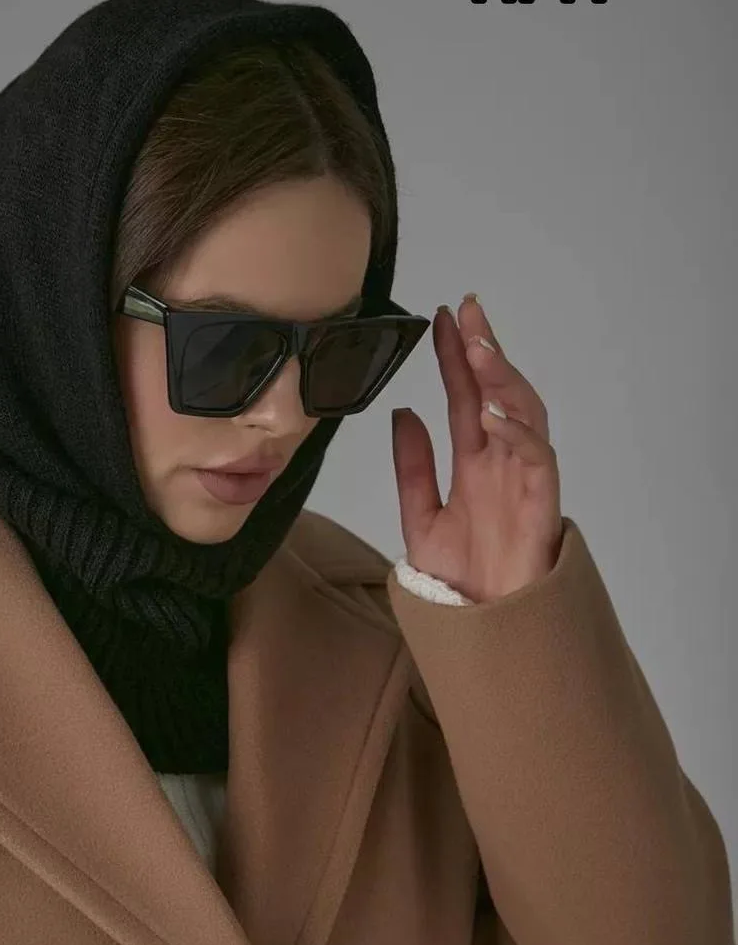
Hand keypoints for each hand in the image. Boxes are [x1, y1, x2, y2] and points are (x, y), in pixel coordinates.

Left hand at [391, 293, 562, 603]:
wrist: (482, 631)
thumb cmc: (462, 581)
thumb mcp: (419, 517)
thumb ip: (413, 467)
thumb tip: (403, 413)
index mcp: (474, 463)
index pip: (466, 397)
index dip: (456, 358)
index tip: (442, 319)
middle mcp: (502, 464)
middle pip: (497, 394)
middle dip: (485, 351)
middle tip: (467, 312)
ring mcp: (524, 480)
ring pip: (524, 415)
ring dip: (503, 380)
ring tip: (478, 350)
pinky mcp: (541, 505)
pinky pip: (537, 459)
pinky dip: (517, 434)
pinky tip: (492, 414)